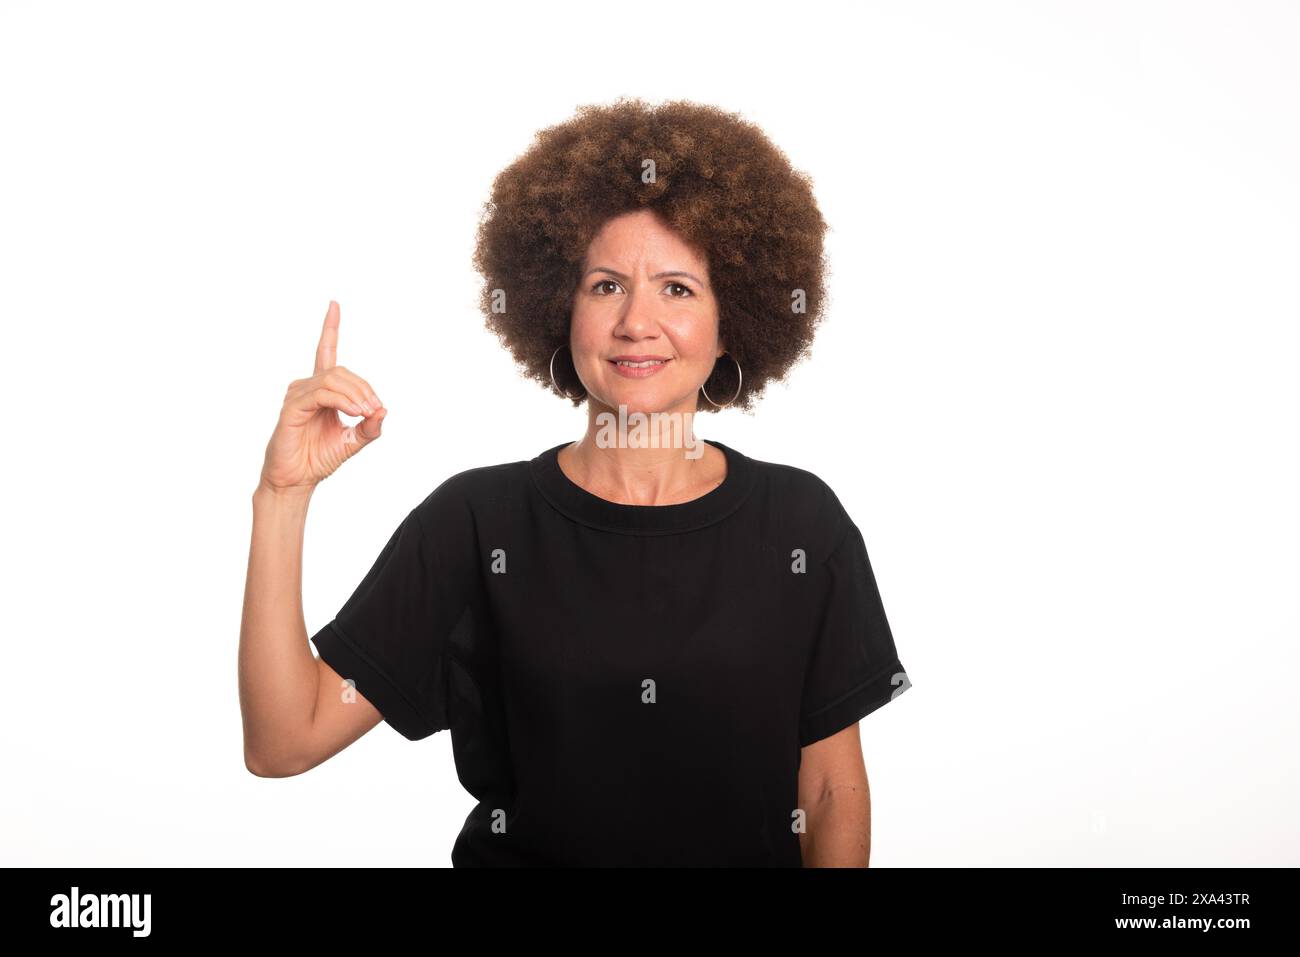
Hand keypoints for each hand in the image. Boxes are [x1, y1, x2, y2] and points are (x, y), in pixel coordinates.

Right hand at [258, 301, 386, 493]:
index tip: (334, 304)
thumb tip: (384, 410)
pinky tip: (353, 412)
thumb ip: (370, 426)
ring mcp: (297, 395)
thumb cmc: (319, 458)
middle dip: (364, 387)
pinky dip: (342, 400)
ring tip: (365, 412)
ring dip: (356, 394)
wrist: (297, 479)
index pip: (325, 351)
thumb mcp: (353, 441)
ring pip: (332, 380)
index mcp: (321, 390)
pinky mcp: (292, 408)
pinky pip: (321, 394)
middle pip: (341, 371)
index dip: (330, 327)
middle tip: (375, 409)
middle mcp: (307, 387)